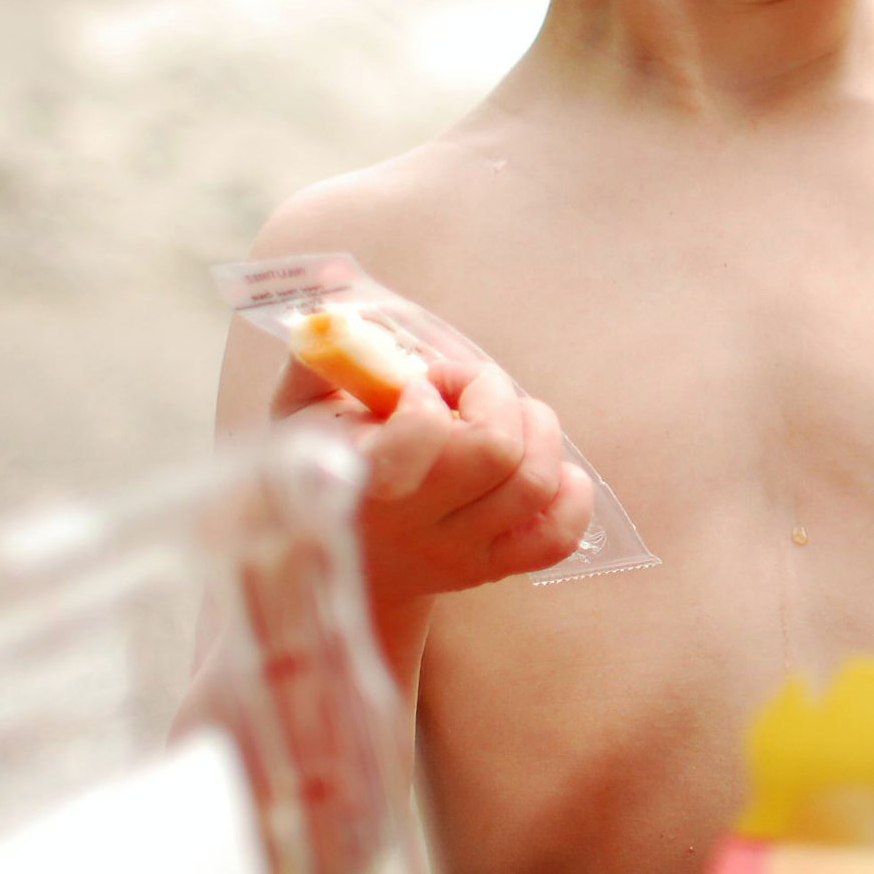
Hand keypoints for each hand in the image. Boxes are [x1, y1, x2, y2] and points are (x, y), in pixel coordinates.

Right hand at [273, 349, 594, 609]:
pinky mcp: (493, 568)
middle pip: (497, 451)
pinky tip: (539, 463)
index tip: (419, 387)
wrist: (341, 558)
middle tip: (466, 391)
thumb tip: (336, 305)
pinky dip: (570, 492)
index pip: (424, 432)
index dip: (436, 392)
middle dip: (496, 395)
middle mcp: (409, 525)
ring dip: (538, 430)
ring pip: (536, 484)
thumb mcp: (303, 411)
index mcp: (356, 478)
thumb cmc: (323, 465)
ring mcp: (456, 553)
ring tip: (504, 417)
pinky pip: (557, 536)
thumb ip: (317, 358)